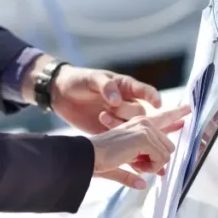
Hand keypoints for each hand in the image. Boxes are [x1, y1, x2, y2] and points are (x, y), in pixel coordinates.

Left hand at [35, 61, 161, 134]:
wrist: (60, 94)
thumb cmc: (78, 80)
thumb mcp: (91, 78)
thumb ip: (105, 86)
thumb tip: (117, 100)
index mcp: (125, 86)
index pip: (146, 91)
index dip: (154, 97)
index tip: (157, 104)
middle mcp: (126, 103)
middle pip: (140, 113)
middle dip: (127, 112)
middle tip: (110, 109)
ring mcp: (118, 118)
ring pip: (132, 127)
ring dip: (121, 125)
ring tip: (102, 117)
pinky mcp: (109, 131)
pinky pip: (121, 138)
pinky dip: (119, 139)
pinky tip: (108, 133)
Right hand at [90, 105, 191, 188]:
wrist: (88, 156)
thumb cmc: (102, 159)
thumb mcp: (127, 162)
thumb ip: (142, 167)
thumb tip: (154, 178)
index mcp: (139, 124)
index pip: (163, 118)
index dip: (177, 115)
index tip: (188, 109)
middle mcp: (144, 121)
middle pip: (169, 146)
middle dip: (156, 160)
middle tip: (139, 166)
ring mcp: (145, 128)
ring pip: (166, 153)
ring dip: (153, 165)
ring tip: (135, 164)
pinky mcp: (144, 137)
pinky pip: (161, 159)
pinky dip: (152, 168)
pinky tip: (136, 165)